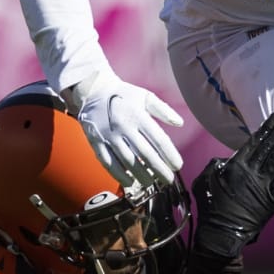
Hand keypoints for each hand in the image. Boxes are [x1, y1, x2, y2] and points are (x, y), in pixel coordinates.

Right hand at [69, 69, 183, 186]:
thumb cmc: (124, 95)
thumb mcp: (145, 96)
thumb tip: (180, 123)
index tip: (178, 166)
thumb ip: (163, 110)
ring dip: (141, 175)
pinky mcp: (96, 142)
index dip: (170, 155)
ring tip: (151, 183)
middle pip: (145, 153)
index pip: (158, 139)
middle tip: (168, 180)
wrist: (93, 91)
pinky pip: (108, 162)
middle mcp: (124, 126)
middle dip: (159, 169)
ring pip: (127, 161)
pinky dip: (119, 175)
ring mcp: (108, 136)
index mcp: (138, 115)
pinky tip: (129, 182)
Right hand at [192, 112, 273, 258]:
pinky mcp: (272, 198)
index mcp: (235, 165)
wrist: (221, 233)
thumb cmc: (210, 206)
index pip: (256, 140)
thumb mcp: (204, 180)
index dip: (268, 127)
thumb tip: (226, 159)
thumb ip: (215, 165)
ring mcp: (264, 185)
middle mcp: (252, 172)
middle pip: (271, 145)